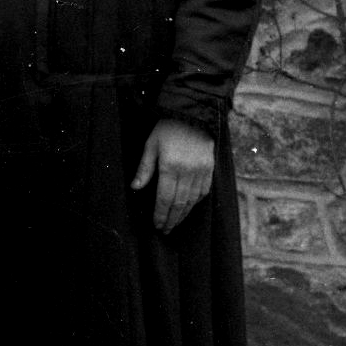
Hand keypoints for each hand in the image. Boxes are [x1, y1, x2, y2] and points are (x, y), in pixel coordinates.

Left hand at [132, 117, 216, 232]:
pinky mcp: (210, 168)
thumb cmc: (168, 128)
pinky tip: (189, 208)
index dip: (160, 214)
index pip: (165, 198)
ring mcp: (201, 171)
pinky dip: (196, 202)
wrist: (193, 115)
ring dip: (183, 214)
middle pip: (179, 203)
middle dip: (171, 219)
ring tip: (175, 223)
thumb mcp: (151, 145)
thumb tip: (135, 187)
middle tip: (165, 230)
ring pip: (192, 200)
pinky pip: (204, 191)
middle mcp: (188, 172)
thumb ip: (144, 168)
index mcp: (170, 167)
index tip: (157, 225)